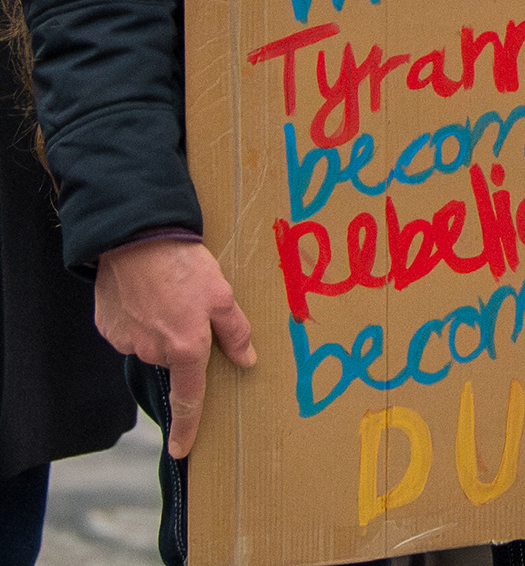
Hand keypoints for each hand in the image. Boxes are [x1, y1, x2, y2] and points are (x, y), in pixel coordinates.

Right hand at [93, 238, 252, 458]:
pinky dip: (139, 319)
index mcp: (186, 348)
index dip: (187, 428)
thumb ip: (235, 332)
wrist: (135, 241)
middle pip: (174, 361)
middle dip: (182, 342)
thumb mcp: (223, 295)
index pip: (189, 399)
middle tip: (187, 308)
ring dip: (161, 329)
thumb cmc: (185, 265)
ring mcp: (127, 342)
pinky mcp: (108, 329)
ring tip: (166, 295)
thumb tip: (247, 361)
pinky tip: (144, 295)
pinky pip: (130, 333)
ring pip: (151, 346)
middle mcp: (153, 352)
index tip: (182, 452)